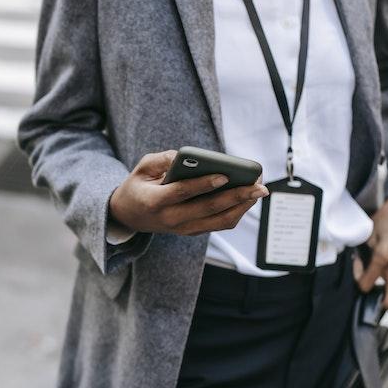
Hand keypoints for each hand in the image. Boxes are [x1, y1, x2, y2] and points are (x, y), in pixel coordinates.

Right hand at [109, 150, 268, 236]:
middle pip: (208, 209)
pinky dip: (236, 212)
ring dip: (242, 206)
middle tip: (258, 185)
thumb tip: (187, 156)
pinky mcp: (192, 231)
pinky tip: (248, 198)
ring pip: (218, 221)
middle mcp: (171, 219)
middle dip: (236, 196)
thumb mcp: (141, 168)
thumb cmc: (138, 186)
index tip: (224, 176)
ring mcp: (183, 228)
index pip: (182, 193)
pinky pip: (219, 224)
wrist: (129, 216)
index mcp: (154, 202)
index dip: (203, 185)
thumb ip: (161, 160)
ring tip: (258, 190)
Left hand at [354, 193, 387, 308]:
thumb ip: (362, 254)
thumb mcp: (368, 235)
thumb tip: (359, 267)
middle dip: (375, 299)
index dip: (358, 279)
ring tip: (377, 286)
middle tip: (368, 288)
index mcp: (383, 258)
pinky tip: (387, 282)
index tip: (357, 268)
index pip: (366, 285)